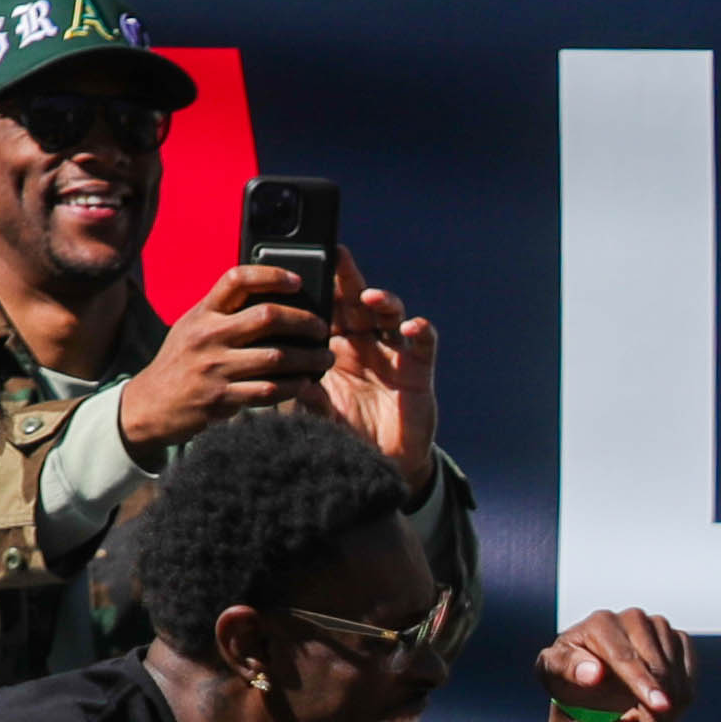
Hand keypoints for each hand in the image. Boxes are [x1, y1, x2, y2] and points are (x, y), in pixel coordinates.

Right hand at [114, 262, 328, 453]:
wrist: (152, 403)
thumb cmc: (181, 361)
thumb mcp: (193, 326)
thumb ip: (223, 311)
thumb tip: (268, 295)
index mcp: (203, 312)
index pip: (237, 279)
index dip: (270, 275)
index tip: (296, 281)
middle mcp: (208, 335)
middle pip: (267, 317)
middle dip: (304, 321)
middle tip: (322, 328)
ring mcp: (215, 367)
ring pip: (276, 357)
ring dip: (308, 358)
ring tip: (324, 358)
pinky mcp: (222, 397)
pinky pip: (269, 390)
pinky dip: (293, 386)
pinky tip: (305, 383)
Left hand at [318, 249, 440, 496]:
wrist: (382, 465)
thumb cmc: (348, 435)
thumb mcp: (321, 417)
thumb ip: (310, 400)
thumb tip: (297, 383)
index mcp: (336, 350)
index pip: (326, 312)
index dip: (318, 290)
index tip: (302, 268)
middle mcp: (365, 346)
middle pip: (357, 303)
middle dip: (348, 279)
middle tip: (337, 255)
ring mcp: (394, 356)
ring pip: (390, 316)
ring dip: (383, 301)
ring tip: (371, 297)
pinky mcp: (420, 371)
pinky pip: (423, 344)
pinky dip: (420, 331)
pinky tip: (412, 327)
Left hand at [541, 608, 694, 721]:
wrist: (590, 674)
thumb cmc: (569, 673)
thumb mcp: (553, 672)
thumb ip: (567, 669)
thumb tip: (594, 674)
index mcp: (601, 623)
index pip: (626, 658)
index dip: (643, 684)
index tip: (660, 707)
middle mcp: (634, 619)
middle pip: (657, 671)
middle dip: (657, 715)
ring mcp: (660, 628)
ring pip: (678, 680)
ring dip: (665, 717)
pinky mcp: (680, 642)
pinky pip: (690, 681)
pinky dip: (678, 706)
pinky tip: (653, 714)